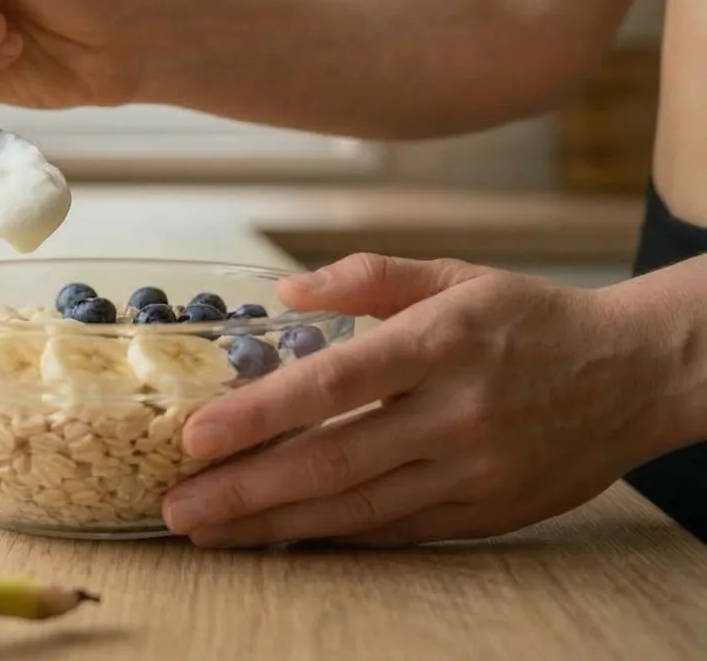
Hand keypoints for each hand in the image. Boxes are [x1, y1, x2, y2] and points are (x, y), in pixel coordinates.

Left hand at [159, 253, 691, 546]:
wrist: (636, 374)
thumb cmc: (527, 318)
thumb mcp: (452, 274)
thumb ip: (366, 276)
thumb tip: (283, 292)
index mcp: (440, 342)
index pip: (333, 383)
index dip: (259, 414)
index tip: (195, 437)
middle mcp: (456, 412)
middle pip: (333, 461)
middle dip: (244, 491)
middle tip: (177, 507)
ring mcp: (473, 471)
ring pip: (357, 509)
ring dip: (273, 526)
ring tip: (210, 533)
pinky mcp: (487, 513)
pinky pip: (395, 533)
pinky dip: (333, 538)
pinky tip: (279, 540)